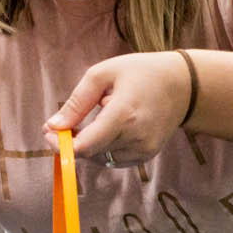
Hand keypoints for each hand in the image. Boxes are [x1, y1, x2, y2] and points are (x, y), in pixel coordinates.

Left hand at [46, 52, 191, 166]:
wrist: (183, 85)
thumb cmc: (141, 73)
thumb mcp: (104, 74)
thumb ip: (77, 102)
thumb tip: (52, 126)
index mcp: (124, 114)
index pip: (85, 146)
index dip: (61, 145)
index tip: (48, 132)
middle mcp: (135, 137)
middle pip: (89, 154)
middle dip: (71, 141)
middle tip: (67, 122)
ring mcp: (143, 150)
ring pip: (100, 159)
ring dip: (89, 144)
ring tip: (100, 116)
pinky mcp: (146, 156)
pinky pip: (113, 160)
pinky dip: (103, 148)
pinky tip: (110, 127)